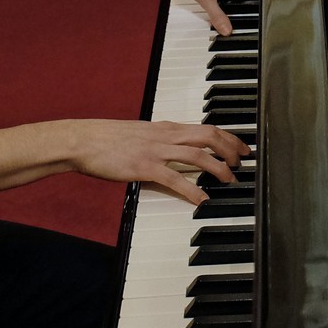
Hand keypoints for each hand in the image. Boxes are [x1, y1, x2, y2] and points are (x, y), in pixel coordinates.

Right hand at [69, 119, 250, 204]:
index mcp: (167, 127)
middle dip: (231, 149)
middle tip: (243, 163)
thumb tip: (179, 149)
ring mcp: (156, 151)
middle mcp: (166, 136)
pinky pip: (174, 178)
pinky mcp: (144, 167)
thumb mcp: (142, 134)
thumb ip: (162, 140)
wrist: (84, 140)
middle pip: (209, 136)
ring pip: (198, 156)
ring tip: (230, 180)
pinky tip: (203, 199)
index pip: (207, 127)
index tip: (243, 147)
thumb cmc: (109, 138)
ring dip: (218, 168)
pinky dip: (192, 189)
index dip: (229, 137)